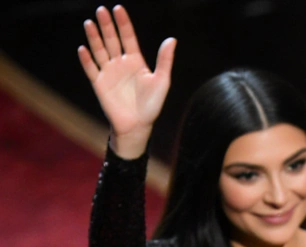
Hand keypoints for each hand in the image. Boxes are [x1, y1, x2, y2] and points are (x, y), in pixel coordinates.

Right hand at [77, 5, 174, 158]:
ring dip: (94, 37)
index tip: (118, 8)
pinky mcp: (99, 84)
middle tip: (101, 10)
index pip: (128, 38)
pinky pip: (91, 69)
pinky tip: (83, 48)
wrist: (138, 125)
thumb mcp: (162, 80)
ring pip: (99, 50)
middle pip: (112, 40)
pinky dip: (87, 59)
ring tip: (90, 23)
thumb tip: (172, 39)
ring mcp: (108, 72)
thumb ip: (164, 60)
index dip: (123, 24)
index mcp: (136, 61)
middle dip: (107, 25)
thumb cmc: (152, 104)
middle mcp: (120, 63)